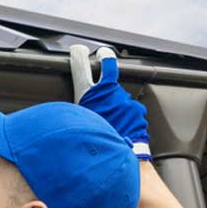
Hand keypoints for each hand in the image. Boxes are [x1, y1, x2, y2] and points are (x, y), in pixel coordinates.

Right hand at [70, 45, 151, 159]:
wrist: (121, 156)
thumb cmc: (95, 143)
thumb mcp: (78, 123)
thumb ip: (76, 111)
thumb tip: (69, 110)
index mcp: (88, 94)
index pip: (83, 67)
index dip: (82, 57)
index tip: (85, 51)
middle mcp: (108, 93)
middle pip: (106, 84)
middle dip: (104, 91)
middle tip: (101, 94)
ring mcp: (125, 101)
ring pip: (118, 100)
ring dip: (115, 108)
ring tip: (110, 125)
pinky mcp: (137, 110)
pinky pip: (129, 111)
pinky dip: (125, 117)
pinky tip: (120, 129)